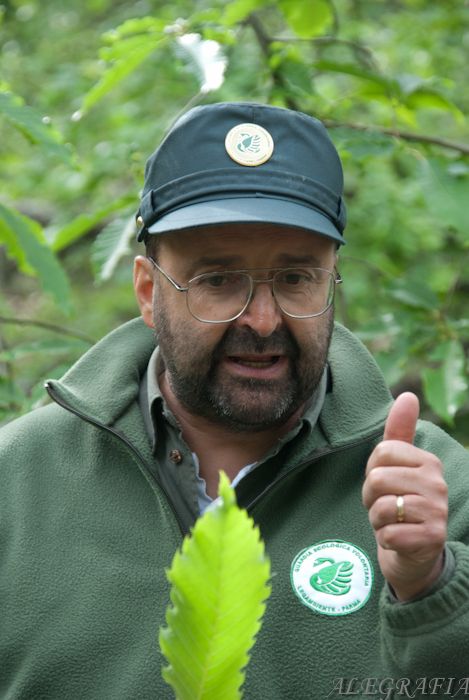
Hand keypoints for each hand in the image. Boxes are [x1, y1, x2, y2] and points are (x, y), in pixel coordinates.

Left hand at [362, 392, 447, 600]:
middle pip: (378, 479)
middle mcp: (437, 483)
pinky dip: (386, 540)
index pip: (381, 453)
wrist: (414, 554)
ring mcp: (438, 511)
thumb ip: (399, 431)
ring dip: (377, 520)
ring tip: (392, 523)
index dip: (372, 472)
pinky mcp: (433, 538)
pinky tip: (399, 540)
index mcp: (428, 461)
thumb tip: (408, 395)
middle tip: (385, 507)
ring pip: (382, 507)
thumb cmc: (400, 503)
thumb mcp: (397, 466)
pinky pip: (389, 534)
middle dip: (371, 498)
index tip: (384, 485)